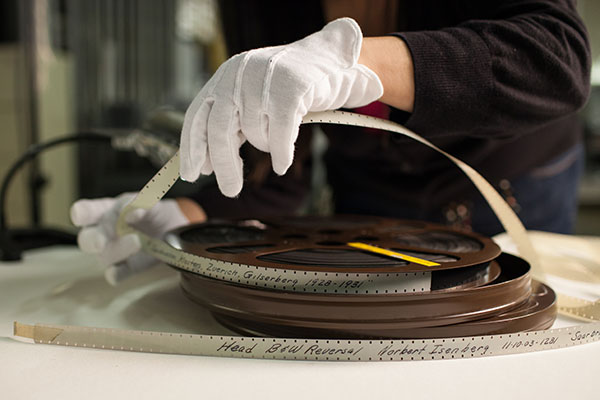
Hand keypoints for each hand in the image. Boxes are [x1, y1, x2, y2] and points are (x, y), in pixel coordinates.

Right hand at [70, 193, 190, 284]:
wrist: (170, 228)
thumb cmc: (151, 211)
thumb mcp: (149, 201)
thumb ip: (140, 203)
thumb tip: (130, 213)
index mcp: (102, 211)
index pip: (84, 211)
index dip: (80, 213)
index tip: (80, 215)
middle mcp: (102, 233)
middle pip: (87, 240)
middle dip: (93, 240)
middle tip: (100, 241)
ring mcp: (112, 252)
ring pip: (104, 257)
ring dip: (117, 251)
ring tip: (137, 242)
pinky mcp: (125, 268)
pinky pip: (115, 274)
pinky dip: (116, 274)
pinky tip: (121, 270)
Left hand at [180, 17, 382, 196]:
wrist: (335, 60)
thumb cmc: (293, 86)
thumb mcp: (254, 98)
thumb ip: (232, 122)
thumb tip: (208, 164)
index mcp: (226, 76)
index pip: (197, 115)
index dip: (193, 147)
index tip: (193, 174)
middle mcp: (239, 73)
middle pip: (219, 129)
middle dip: (224, 165)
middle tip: (230, 190)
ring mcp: (264, 78)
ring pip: (255, 133)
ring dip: (267, 145)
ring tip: (278, 139)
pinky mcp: (290, 88)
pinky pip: (279, 135)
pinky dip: (281, 154)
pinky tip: (282, 166)